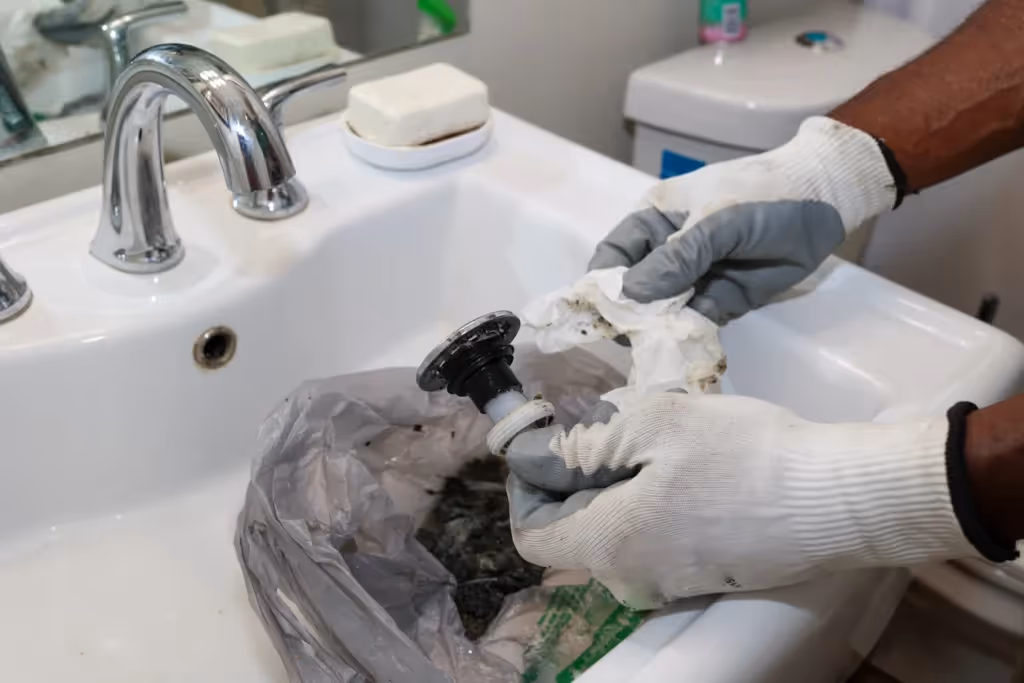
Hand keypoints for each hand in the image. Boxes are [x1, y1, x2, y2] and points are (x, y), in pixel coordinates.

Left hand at [506, 393, 974, 607]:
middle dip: (580, 483)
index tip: (554, 443)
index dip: (530, 487)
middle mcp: (630, 581)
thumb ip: (584, 442)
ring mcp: (671, 585)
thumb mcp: (654, 421)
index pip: (531, 535)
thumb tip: (540, 456)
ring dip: (621, 491)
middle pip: (574, 534)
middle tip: (616, 430)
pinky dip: (655, 507)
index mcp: (607, 547)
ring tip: (661, 447)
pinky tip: (692, 472)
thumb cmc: (744, 455)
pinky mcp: (705, 578)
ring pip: (617, 535)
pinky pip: (655, 543)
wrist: (838, 500)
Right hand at [591, 117, 895, 323]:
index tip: (602, 313)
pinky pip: (692, 326)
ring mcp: (691, 280)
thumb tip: (631, 296)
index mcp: (653, 222)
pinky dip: (685, 339)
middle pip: (631, 291)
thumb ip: (676, 258)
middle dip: (628, 316)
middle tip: (632, 339)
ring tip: (659, 347)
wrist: (825, 203)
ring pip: (659, 313)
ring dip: (656, 332)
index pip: (612, 257)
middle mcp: (664, 253)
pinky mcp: (718, 302)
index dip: (602, 284)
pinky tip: (684, 349)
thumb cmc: (762, 195)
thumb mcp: (717, 221)